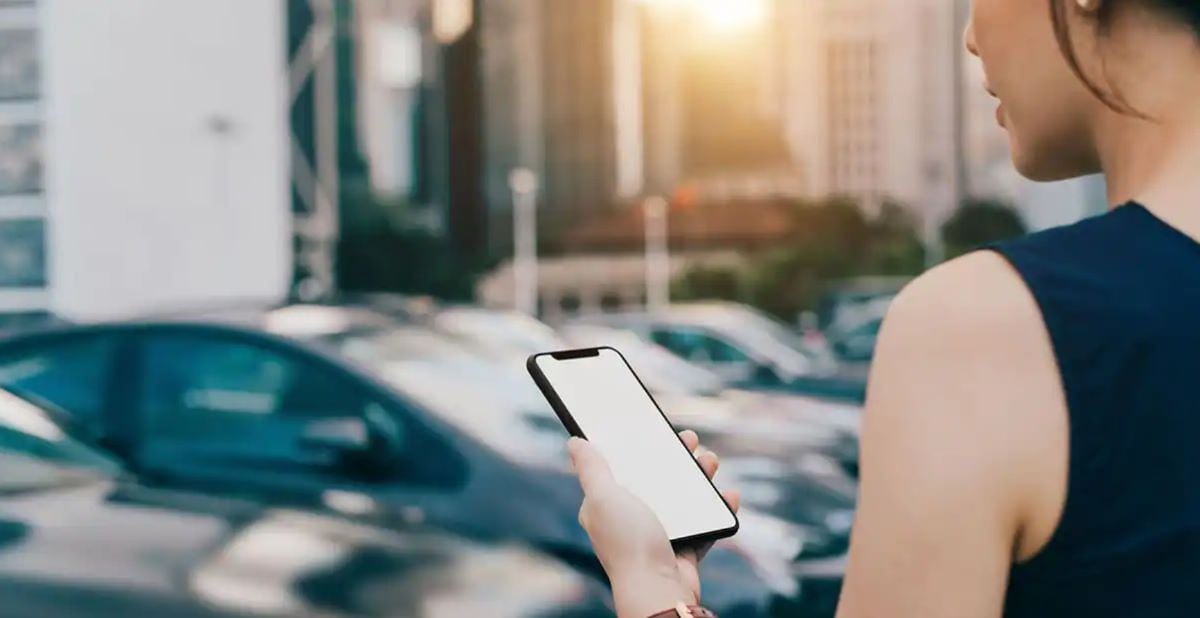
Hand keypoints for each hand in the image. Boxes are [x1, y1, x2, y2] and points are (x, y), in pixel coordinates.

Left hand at [566, 430, 739, 617]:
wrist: (658, 589)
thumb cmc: (628, 543)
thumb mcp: (603, 497)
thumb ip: (591, 469)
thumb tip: (574, 443)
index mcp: (608, 505)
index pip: (622, 468)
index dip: (638, 447)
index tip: (655, 428)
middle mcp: (632, 518)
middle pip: (657, 478)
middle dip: (676, 457)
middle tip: (691, 440)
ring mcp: (660, 533)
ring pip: (684, 497)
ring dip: (700, 477)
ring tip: (711, 462)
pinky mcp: (684, 547)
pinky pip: (705, 523)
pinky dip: (718, 508)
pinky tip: (729, 495)